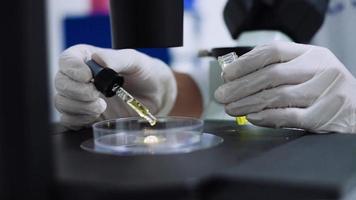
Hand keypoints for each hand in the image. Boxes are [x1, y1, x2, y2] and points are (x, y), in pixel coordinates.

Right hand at [55, 44, 176, 129]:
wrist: (156, 98)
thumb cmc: (146, 74)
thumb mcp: (136, 61)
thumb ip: (117, 59)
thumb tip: (99, 60)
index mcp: (89, 59)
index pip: (67, 60)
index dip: (72, 68)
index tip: (88, 76)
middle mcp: (81, 78)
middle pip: (60, 82)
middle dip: (77, 91)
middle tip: (97, 95)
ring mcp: (82, 98)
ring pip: (61, 102)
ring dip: (79, 107)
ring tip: (101, 106)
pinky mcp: (85, 116)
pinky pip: (68, 120)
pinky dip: (79, 120)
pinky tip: (96, 117)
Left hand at [215, 41, 355, 132]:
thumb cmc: (323, 88)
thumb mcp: (305, 70)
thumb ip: (276, 69)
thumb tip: (236, 77)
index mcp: (311, 53)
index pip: (273, 51)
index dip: (246, 62)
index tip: (227, 74)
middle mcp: (320, 69)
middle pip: (272, 75)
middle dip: (241, 86)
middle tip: (222, 95)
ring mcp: (325, 92)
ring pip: (279, 96)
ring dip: (249, 103)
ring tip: (231, 107)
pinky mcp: (325, 115)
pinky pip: (290, 116)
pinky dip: (267, 117)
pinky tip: (252, 117)